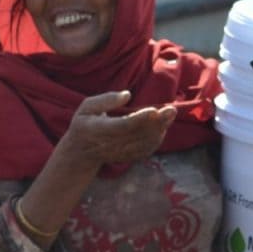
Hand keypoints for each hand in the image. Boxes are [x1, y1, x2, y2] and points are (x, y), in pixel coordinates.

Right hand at [56, 91, 177, 172]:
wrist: (81, 154)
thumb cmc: (84, 124)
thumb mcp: (86, 107)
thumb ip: (106, 100)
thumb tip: (128, 94)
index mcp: (99, 130)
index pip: (123, 125)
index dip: (139, 119)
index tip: (154, 110)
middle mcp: (111, 144)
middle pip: (139, 134)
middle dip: (157, 122)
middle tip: (171, 109)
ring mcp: (121, 153)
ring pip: (145, 143)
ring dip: (160, 129)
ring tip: (170, 114)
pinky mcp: (128, 157)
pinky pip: (146, 150)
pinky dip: (157, 139)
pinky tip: (164, 127)